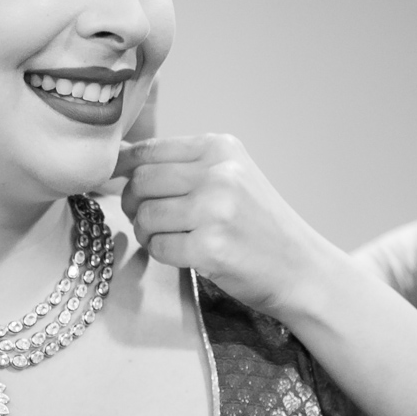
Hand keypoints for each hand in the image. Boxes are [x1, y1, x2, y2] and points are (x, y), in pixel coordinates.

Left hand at [112, 134, 341, 321]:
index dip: (122, 169)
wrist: (301, 268)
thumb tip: (118, 161)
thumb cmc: (258, 224)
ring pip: (145, 216)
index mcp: (220, 148)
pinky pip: (158, 247)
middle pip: (141, 182)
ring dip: (147, 233)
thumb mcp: (230, 176)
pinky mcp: (211, 247)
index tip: (115, 182)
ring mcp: (216, 210)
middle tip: (147, 220)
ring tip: (169, 238)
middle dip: (134, 204)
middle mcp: (219, 173)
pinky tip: (184, 255)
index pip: (148, 150)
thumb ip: (183, 165)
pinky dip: (162, 254)